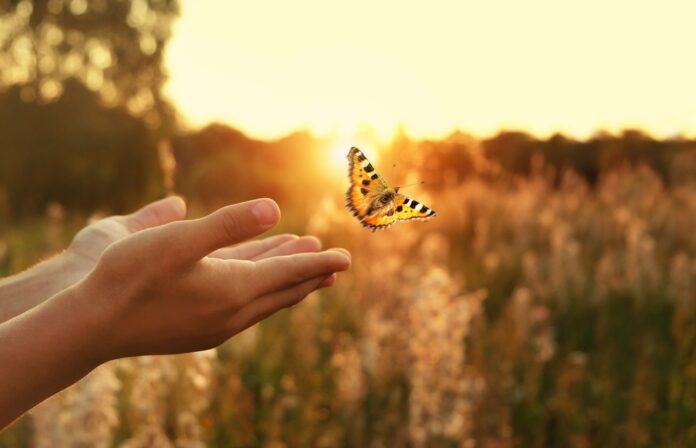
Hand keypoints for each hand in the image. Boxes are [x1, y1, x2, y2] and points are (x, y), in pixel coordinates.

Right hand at [76, 198, 350, 359]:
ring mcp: (216, 326)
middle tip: (335, 265)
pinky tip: (254, 292)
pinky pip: (244, 310)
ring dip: (287, 285)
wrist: (92, 326)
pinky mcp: (199, 331)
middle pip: (284, 290)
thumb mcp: (179, 241)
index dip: (319, 262)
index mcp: (234, 289)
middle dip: (310, 275)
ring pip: (266, 302)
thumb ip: (228, 224)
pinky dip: (261, 295)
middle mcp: (233, 313)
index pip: (290, 273)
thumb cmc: (130, 276)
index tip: (346, 257)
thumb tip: (274, 209)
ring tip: (305, 275)